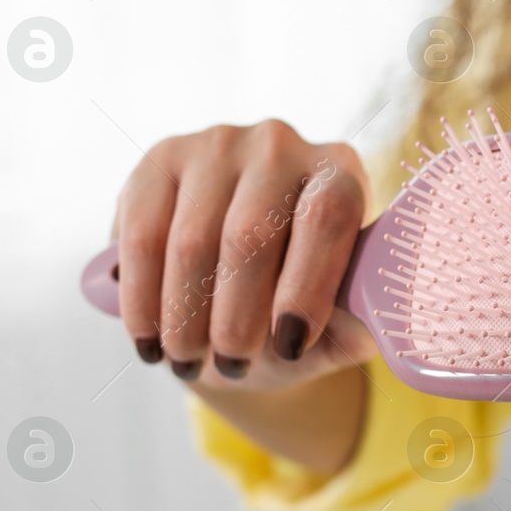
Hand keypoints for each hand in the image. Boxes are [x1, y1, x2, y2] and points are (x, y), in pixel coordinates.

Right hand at [111, 119, 375, 387]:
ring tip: (188, 363)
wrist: (234, 282)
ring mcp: (217, 145)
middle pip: (251, 233)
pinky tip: (148, 339)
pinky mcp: (161, 158)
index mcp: (340, 173)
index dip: (307, 283)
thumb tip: (369, 329)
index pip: (326, 217)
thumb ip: (355, 324)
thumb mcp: (334, 323)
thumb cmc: (295, 303)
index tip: (291, 344)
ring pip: (192, 240)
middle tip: (232, 365)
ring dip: (184, 315)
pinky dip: (142, 297)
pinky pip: (141, 235)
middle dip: (237, 316)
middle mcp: (281, 146)